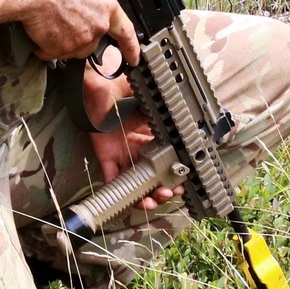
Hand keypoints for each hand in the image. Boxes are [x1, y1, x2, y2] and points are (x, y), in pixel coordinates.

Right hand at [0, 0, 140, 67]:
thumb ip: (94, 5)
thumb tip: (91, 12)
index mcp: (106, 8)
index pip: (126, 33)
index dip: (131, 48)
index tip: (133, 58)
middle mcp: (98, 26)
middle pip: (92, 44)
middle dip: (78, 38)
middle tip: (62, 23)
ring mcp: (81, 39)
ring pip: (72, 50)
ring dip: (60, 42)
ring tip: (49, 23)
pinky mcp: (64, 49)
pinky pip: (54, 54)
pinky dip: (45, 47)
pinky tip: (41, 31)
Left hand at [82, 66, 182, 209]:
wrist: (101, 87)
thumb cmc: (125, 92)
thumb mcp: (151, 106)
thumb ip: (165, 119)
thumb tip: (188, 129)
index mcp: (150, 138)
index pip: (166, 161)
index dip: (175, 174)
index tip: (183, 182)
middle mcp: (137, 149)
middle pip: (153, 176)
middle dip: (164, 189)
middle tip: (172, 192)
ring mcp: (122, 155)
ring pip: (136, 183)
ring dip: (147, 196)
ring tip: (155, 200)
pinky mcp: (107, 157)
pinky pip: (113, 180)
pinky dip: (122, 193)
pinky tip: (135, 201)